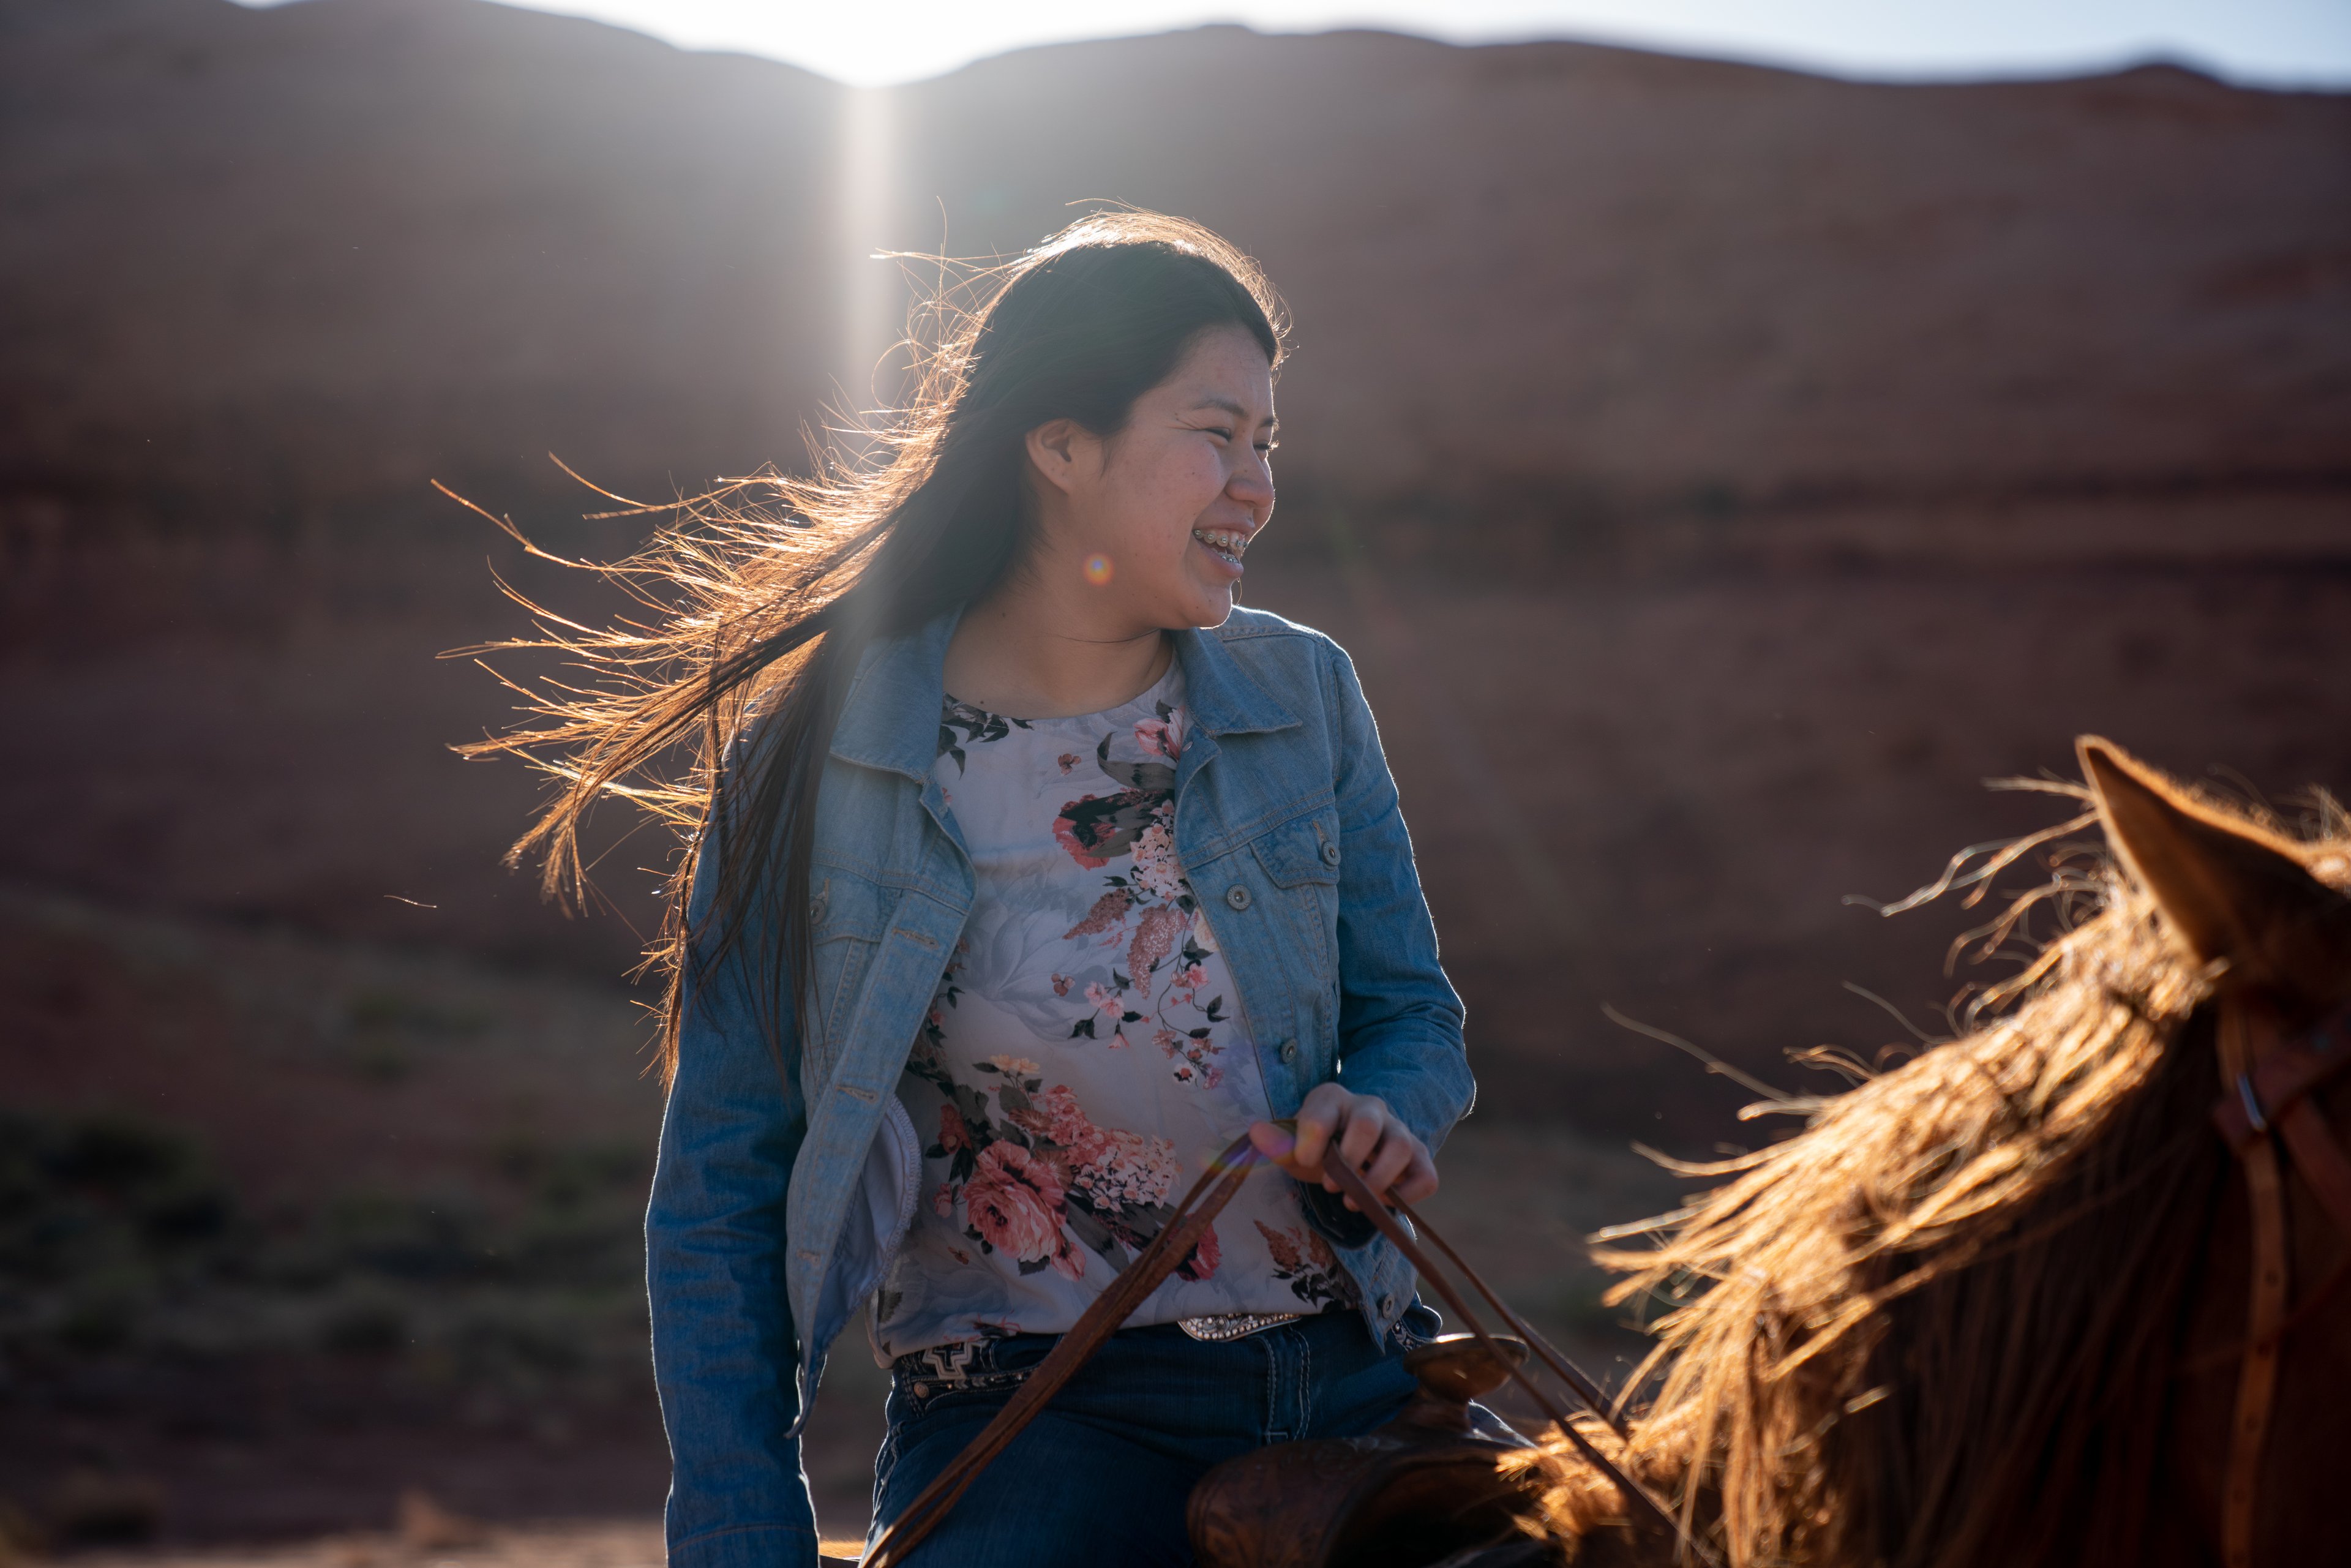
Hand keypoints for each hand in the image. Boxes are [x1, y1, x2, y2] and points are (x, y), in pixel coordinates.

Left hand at [1249, 1084, 1437, 1210]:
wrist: (1347, 1156)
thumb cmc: (1319, 1149)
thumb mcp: (1294, 1148)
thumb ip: (1278, 1144)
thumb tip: (1256, 1131)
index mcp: (1333, 1099)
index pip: (1324, 1112)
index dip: (1311, 1141)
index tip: (1303, 1161)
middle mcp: (1370, 1108)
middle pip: (1368, 1122)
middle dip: (1348, 1158)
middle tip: (1332, 1185)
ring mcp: (1399, 1131)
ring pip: (1401, 1146)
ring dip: (1375, 1180)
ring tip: (1352, 1201)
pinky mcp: (1419, 1159)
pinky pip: (1426, 1176)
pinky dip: (1408, 1195)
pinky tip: (1383, 1204)